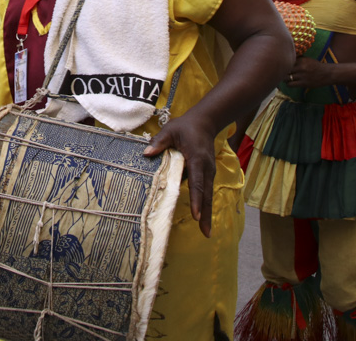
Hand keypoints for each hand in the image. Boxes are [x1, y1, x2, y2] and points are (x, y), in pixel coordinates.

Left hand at [144, 112, 216, 237]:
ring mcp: (209, 172)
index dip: (196, 199)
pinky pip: (206, 192)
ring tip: (206, 232)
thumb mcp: (170, 130)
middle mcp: (206, 168)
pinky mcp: (208, 174)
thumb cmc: (185, 127)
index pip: (196, 181)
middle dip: (205, 213)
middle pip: (206, 194)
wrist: (205, 122)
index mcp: (197, 158)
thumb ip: (159, 142)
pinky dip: (205, 205)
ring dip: (207, 213)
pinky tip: (203, 219)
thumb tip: (146, 153)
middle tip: (205, 233)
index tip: (196, 214)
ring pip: (208, 195)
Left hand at [285, 56, 332, 87]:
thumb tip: (287, 56)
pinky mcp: (304, 83)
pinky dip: (288, 84)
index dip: (283, 64)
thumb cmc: (316, 66)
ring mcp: (302, 75)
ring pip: (286, 77)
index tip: (281, 66)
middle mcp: (301, 67)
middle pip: (285, 69)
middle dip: (282, 71)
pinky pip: (290, 84)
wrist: (327, 74)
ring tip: (285, 78)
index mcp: (301, 60)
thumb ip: (298, 58)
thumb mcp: (307, 59)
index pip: (287, 61)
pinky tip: (290, 83)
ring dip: (284, 79)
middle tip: (281, 73)